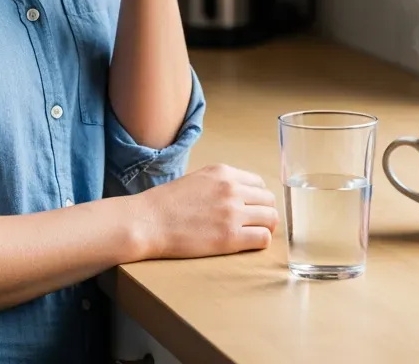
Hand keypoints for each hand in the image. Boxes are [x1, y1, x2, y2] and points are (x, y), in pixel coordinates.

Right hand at [126, 164, 278, 259]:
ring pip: (271, 218)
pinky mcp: (230, 237)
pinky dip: (260, 242)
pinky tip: (248, 244)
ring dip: (265, 227)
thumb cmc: (165, 204)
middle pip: (269, 200)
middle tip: (254, 224)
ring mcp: (233, 213)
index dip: (257, 198)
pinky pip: (263, 238)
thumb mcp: (197, 180)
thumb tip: (237, 196)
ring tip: (252, 235)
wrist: (147, 222)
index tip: (251, 208)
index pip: (259, 183)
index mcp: (224, 173)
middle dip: (264, 212)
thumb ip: (220, 184)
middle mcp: (233, 189)